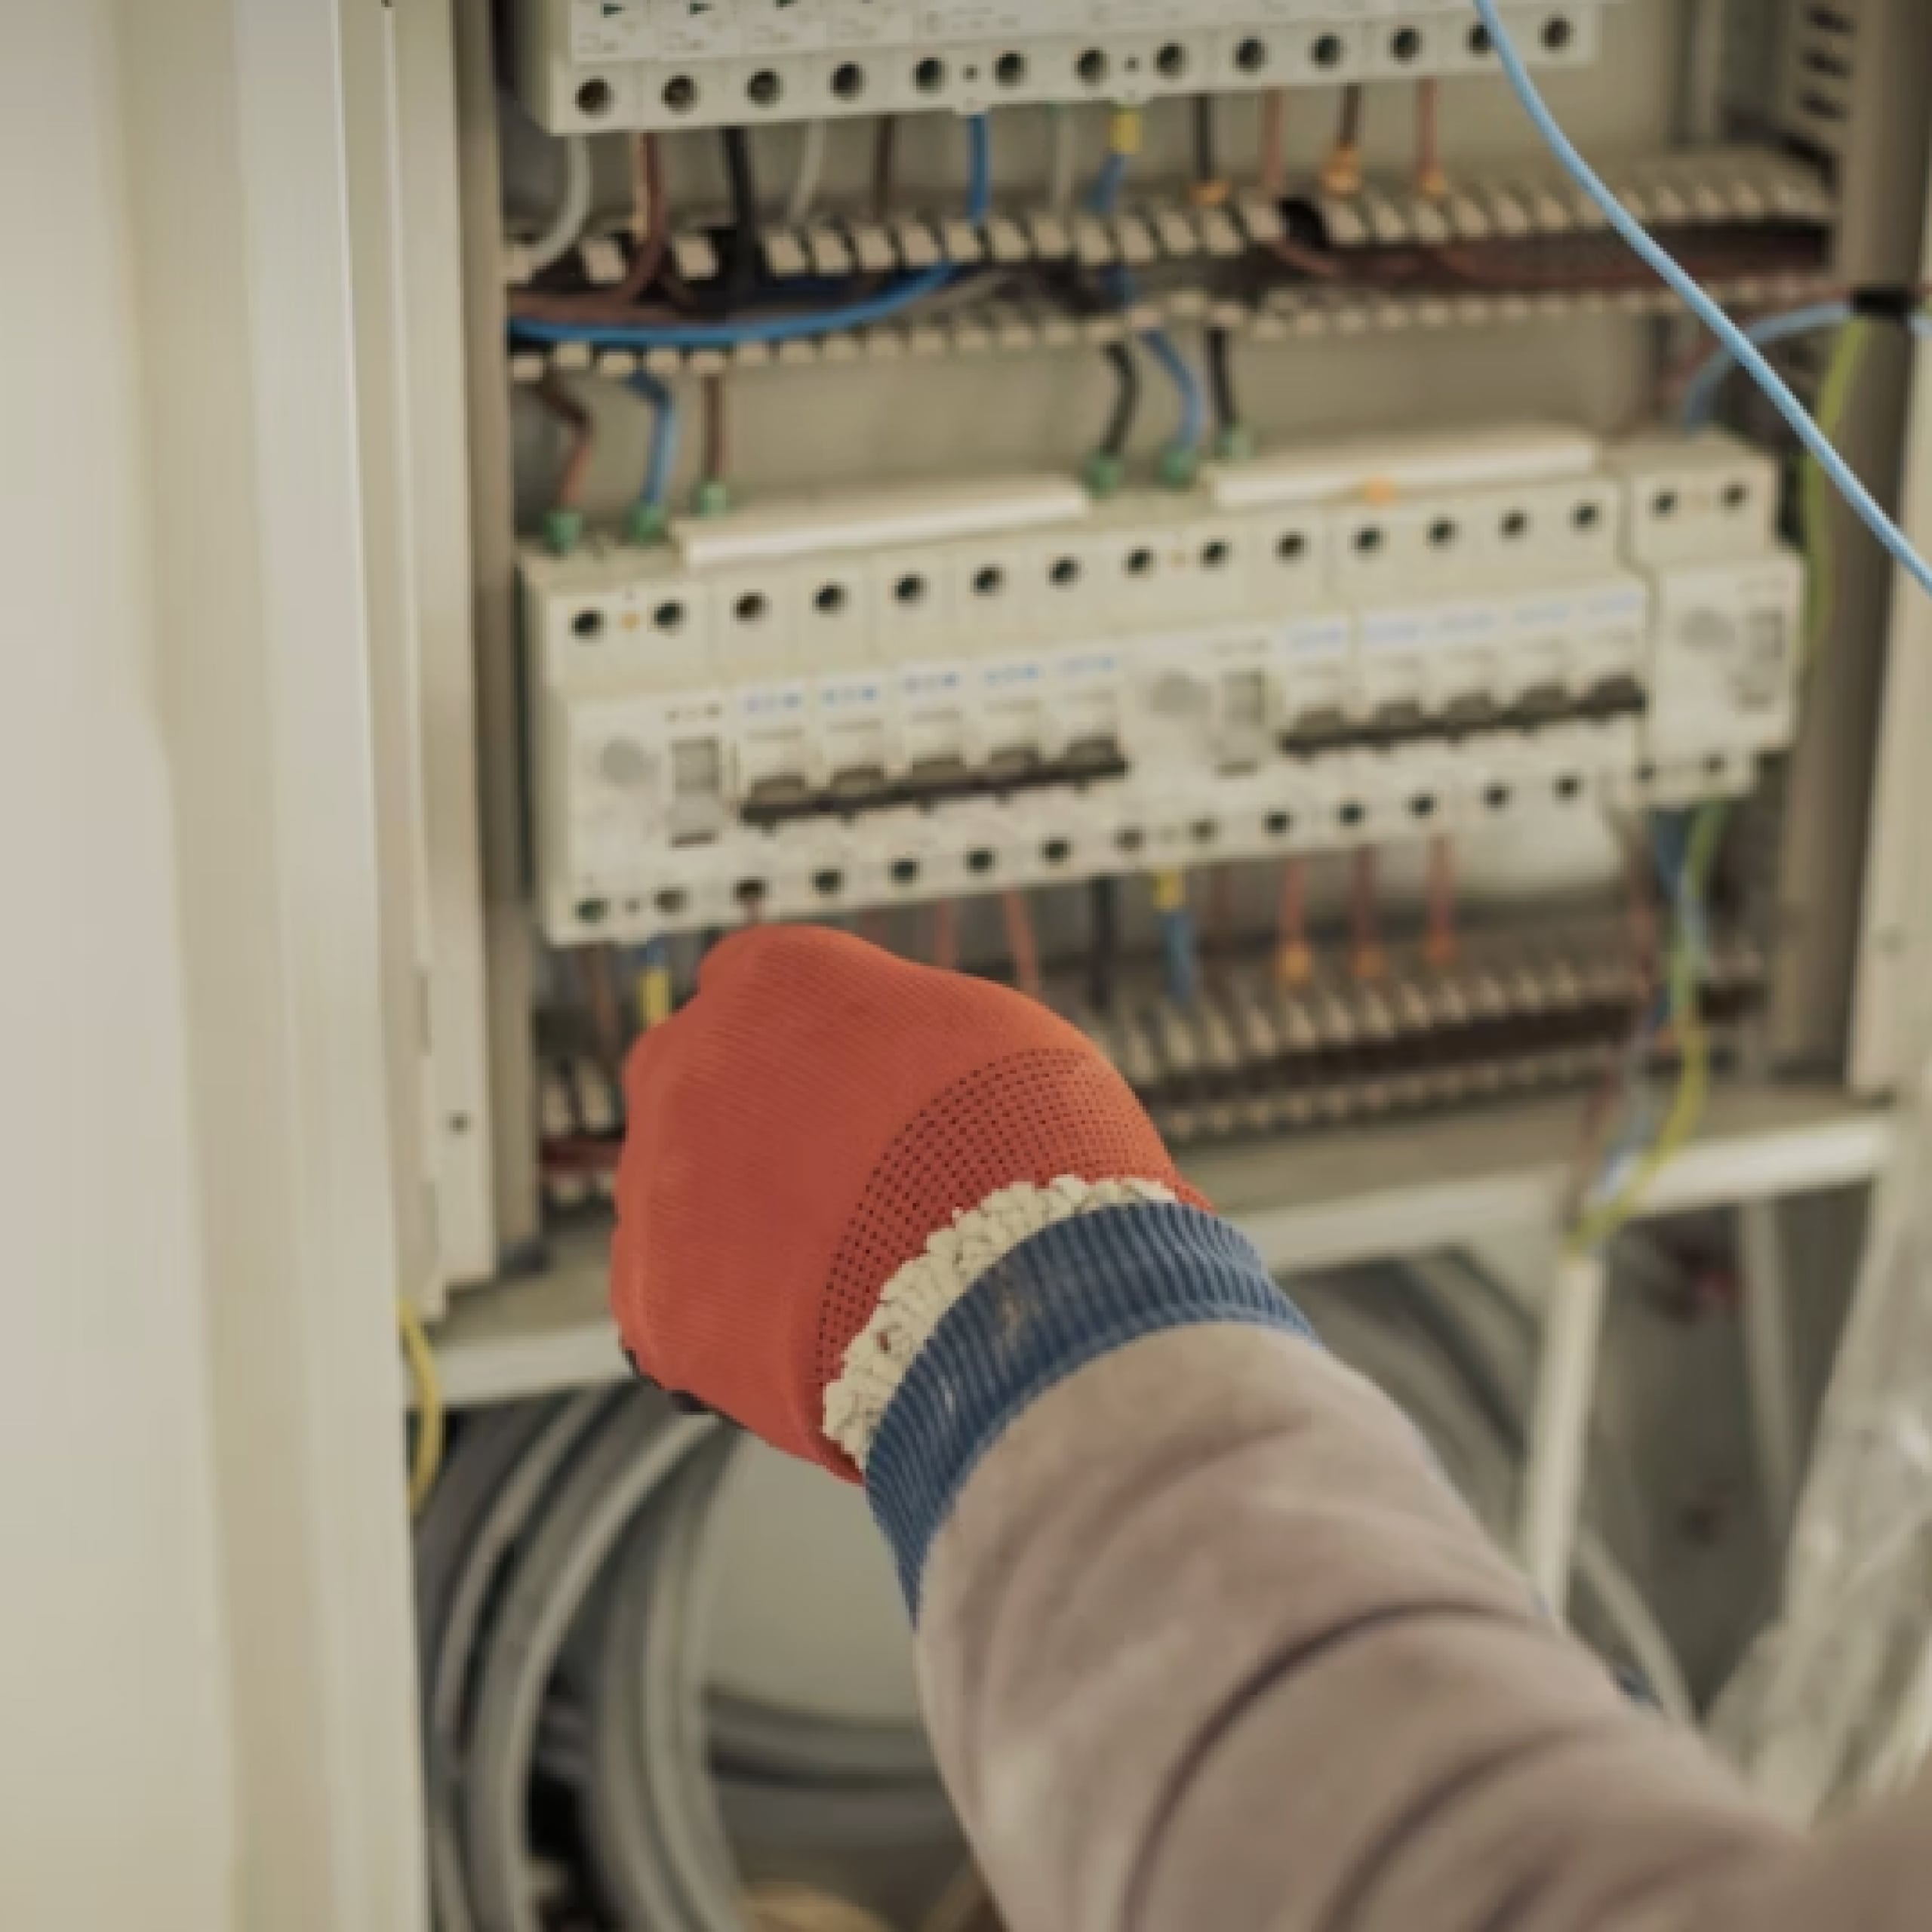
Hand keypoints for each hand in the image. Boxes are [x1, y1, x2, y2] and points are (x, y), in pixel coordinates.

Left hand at [611, 926, 1195, 1475]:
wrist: (1009, 1295)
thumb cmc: (1023, 1148)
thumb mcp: (983, 1031)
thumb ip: (896, 1026)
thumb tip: (883, 1054)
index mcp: (772, 977)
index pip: (752, 982)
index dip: (802, 1037)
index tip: (842, 1081)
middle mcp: (688, 1060)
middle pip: (696, 1079)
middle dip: (751, 1123)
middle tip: (834, 1178)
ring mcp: (658, 1184)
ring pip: (676, 1195)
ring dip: (737, 1225)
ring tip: (840, 1276)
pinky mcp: (651, 1302)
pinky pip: (668, 1302)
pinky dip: (726, 1320)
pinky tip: (801, 1337)